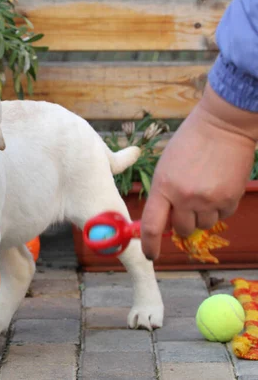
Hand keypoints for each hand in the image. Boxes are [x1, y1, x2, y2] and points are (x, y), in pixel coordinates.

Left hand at [140, 83, 257, 259]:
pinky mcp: (231, 199)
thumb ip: (164, 194)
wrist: (223, 126)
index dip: (149, 245)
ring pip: (203, 225)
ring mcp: (210, 200)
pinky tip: (218, 186)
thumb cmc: (189, 143)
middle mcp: (185, 197)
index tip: (150, 255)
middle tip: (185, 204)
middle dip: (181, 223)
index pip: (152, 226)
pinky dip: (219, 207)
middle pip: (181, 230)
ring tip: (203, 189)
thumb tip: (165, 220)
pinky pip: (222, 216)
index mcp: (163, 187)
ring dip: (201, 215)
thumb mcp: (166, 167)